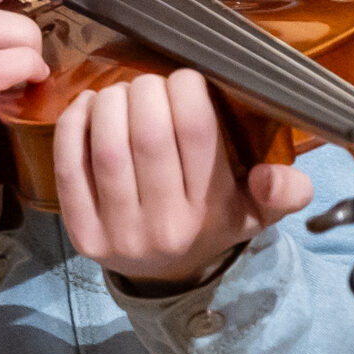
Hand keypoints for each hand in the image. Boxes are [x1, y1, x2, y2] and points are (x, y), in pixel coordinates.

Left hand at [52, 68, 314, 284]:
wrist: (168, 275)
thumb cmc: (213, 222)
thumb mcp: (258, 211)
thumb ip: (284, 192)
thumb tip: (277, 177)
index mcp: (211, 212)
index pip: (196, 133)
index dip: (186, 88)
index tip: (185, 78)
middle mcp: (165, 226)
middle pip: (148, 135)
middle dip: (145, 90)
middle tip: (148, 82)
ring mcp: (119, 234)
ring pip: (107, 148)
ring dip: (110, 103)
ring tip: (120, 92)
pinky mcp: (82, 235)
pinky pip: (70, 169)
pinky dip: (73, 127)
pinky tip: (88, 105)